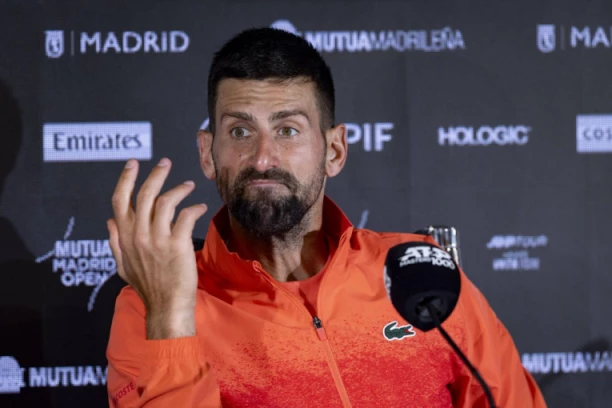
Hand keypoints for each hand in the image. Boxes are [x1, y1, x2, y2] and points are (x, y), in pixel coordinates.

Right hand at [107, 158, 207, 338]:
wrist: (166, 307)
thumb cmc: (148, 287)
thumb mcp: (123, 266)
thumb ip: (116, 242)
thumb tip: (109, 221)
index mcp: (125, 237)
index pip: (119, 201)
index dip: (125, 179)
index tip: (133, 163)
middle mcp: (139, 235)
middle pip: (145, 194)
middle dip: (155, 174)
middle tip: (165, 163)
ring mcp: (157, 239)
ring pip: (166, 201)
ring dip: (178, 189)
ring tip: (188, 185)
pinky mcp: (177, 244)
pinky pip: (186, 216)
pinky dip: (194, 207)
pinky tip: (200, 207)